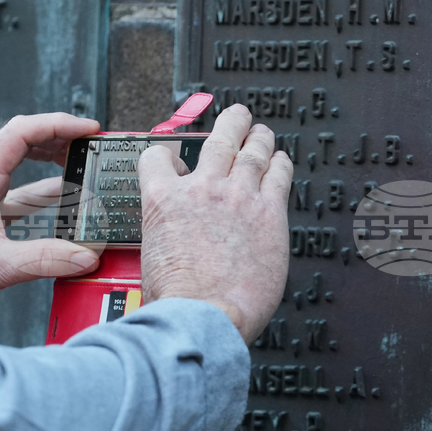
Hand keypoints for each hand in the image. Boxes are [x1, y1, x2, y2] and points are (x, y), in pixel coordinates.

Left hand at [0, 113, 102, 323]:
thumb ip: (43, 261)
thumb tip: (85, 256)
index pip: (21, 134)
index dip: (58, 124)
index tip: (88, 129)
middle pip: (24, 144)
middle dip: (60, 139)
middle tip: (91, 144)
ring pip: (23, 171)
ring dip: (54, 167)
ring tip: (84, 169)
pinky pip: (21, 199)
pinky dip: (45, 199)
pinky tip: (64, 207)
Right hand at [138, 104, 292, 342]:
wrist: (201, 314)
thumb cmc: (175, 298)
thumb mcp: (149, 258)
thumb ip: (163, 237)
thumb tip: (169, 245)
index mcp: (162, 200)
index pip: (157, 158)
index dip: (166, 156)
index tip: (174, 159)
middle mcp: (200, 190)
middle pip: (217, 141)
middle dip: (229, 123)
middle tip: (235, 116)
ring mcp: (237, 198)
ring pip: (252, 152)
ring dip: (258, 138)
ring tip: (262, 132)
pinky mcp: (268, 213)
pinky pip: (279, 176)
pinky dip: (281, 164)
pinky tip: (282, 162)